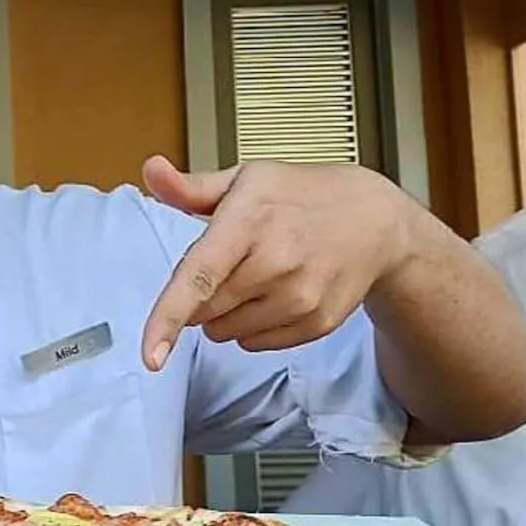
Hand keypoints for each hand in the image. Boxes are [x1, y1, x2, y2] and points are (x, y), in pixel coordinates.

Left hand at [141, 156, 411, 369]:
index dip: (168, 318)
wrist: (375, 220)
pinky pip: (255, 343)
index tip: (150, 355)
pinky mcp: (316, 324)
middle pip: (204, 310)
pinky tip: (275, 293)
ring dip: (225, 313)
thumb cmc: (300, 197)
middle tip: (230, 261)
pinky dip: (252, 326)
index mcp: (248, 222)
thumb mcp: (245, 179)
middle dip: (200, 295)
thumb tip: (152, 170)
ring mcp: (299, 298)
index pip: (200, 278)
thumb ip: (190, 187)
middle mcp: (275, 264)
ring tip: (255, 275)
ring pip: (225, 332)